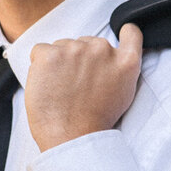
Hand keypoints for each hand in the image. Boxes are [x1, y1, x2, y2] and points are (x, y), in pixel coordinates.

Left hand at [25, 22, 142, 153]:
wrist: (72, 138)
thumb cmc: (94, 123)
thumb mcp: (123, 94)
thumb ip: (120, 70)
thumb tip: (110, 59)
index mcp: (124, 61)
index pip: (131, 32)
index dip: (123, 33)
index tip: (117, 38)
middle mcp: (102, 49)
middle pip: (86, 43)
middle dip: (79, 60)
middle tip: (76, 87)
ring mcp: (75, 49)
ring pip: (62, 47)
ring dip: (59, 63)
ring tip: (61, 90)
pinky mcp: (49, 54)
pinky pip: (40, 51)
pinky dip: (39, 67)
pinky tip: (47, 85)